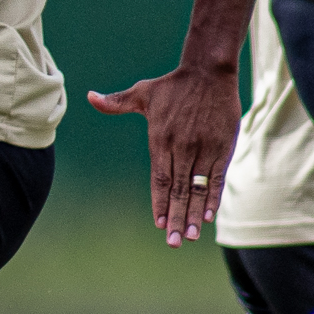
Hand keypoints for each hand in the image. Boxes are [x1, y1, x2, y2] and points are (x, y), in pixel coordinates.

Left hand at [87, 62, 239, 243]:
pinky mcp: (223, 147)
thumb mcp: (142, 93)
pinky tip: (210, 215)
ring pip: (198, 187)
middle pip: (178, 190)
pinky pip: (217, 177)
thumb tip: (90, 97)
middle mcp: (182, 147)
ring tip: (193, 236)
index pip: (160, 179)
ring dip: (196, 213)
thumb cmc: (173, 84)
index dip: (160, 202)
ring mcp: (204, 148)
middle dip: (177, 218)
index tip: (159, 224)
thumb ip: (116, 102)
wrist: (208, 71)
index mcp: (160, 139)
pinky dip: (214, 196)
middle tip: (175, 242)